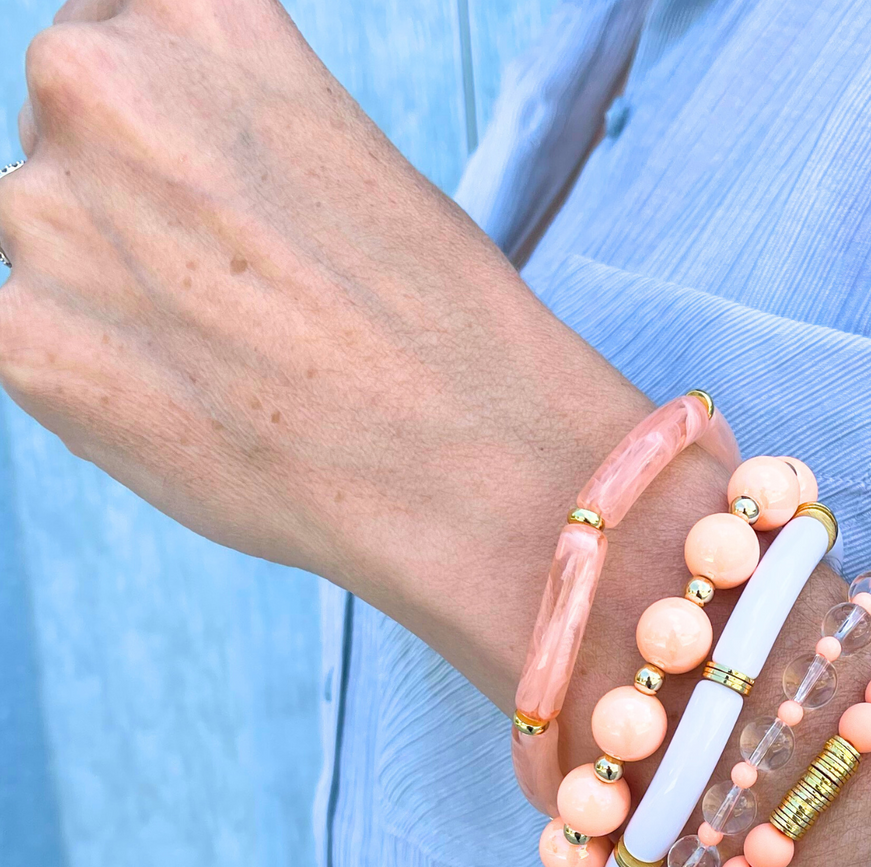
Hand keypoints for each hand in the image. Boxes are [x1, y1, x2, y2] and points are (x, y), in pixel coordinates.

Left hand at [0, 0, 658, 695]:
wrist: (473, 465)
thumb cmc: (444, 323)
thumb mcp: (341, 150)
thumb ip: (221, 124)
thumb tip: (150, 171)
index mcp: (193, 10)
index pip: (114, 37)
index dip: (165, 129)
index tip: (215, 196)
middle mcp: (95, 81)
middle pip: (63, 134)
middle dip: (128, 205)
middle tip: (239, 292)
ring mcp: (43, 213)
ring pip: (44, 242)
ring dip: (111, 292)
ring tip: (231, 361)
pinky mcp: (20, 341)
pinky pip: (26, 341)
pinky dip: (94, 377)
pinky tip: (194, 407)